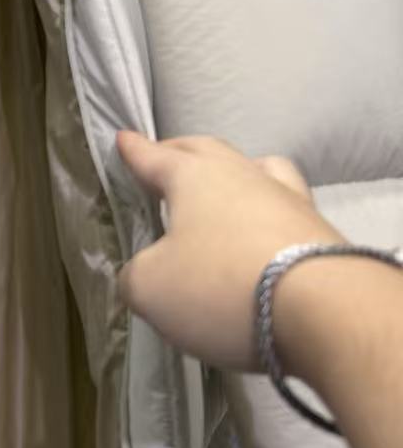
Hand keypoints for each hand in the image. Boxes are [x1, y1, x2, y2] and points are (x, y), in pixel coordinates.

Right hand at [114, 130, 341, 370]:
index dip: (135, 151)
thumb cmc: (220, 287)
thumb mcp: (151, 289)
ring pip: (254, 167)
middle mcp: (240, 175)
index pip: (154, 157)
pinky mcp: (318, 228)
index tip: (124, 137)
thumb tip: (142, 273)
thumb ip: (135, 276)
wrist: (323, 310)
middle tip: (166, 157)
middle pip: (206, 150)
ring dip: (232, 172)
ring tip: (224, 184)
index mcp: (192, 177)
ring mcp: (285, 197)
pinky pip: (285, 203)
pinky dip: (268, 207)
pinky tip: (266, 224)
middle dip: (181, 151)